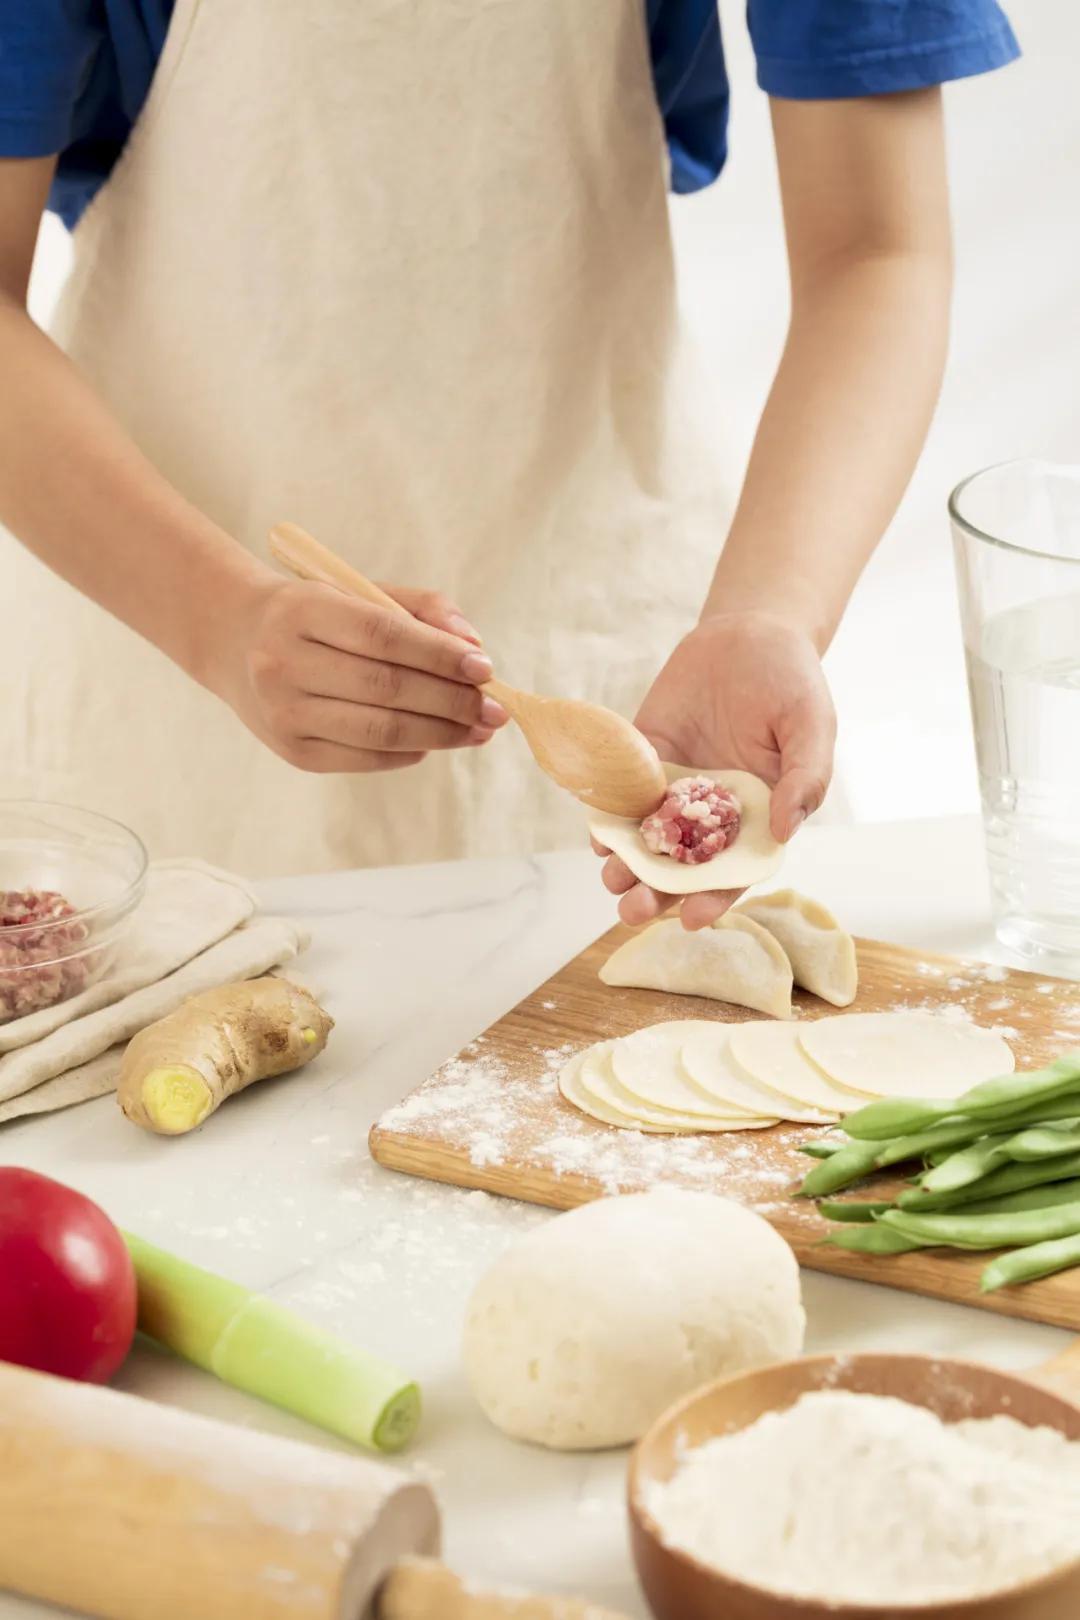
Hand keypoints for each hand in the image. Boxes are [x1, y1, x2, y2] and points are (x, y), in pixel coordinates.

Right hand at [207, 569, 508, 771]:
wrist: (236, 641)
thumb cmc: (316, 615)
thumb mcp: (359, 593)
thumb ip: (421, 609)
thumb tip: (473, 646)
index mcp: (302, 611)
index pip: (383, 635)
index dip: (439, 654)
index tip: (484, 667)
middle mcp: (284, 664)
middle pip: (386, 689)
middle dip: (451, 701)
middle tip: (493, 709)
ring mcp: (284, 713)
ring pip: (379, 731)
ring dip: (440, 734)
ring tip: (477, 730)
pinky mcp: (292, 752)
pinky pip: (364, 758)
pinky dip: (409, 752)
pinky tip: (434, 741)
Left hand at [595, 611, 834, 928]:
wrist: (750, 633)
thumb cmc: (793, 683)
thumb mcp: (813, 727)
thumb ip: (805, 778)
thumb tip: (786, 830)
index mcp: (757, 819)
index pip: (733, 873)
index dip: (713, 899)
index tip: (693, 919)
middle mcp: (712, 815)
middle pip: (681, 869)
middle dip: (656, 894)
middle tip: (633, 909)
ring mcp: (674, 789)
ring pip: (646, 841)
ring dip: (626, 866)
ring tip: (612, 877)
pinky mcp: (643, 760)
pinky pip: (621, 797)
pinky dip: (607, 818)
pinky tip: (597, 833)